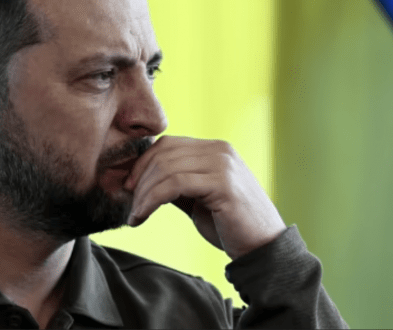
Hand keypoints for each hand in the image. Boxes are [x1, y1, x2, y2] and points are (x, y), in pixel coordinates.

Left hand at [124, 136, 286, 259]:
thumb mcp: (198, 198)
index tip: (128, 187)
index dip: (142, 164)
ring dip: (142, 194)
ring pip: (165, 168)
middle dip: (139, 180)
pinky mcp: (222, 183)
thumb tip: (141, 180)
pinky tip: (142, 216)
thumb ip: (177, 184)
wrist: (263, 248)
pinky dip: (151, 200)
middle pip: (163, 154)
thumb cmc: (231, 225)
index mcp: (215, 149)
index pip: (168, 144)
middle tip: (130, 205)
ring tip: (135, 215)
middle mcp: (220, 150)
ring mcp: (222, 164)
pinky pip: (174, 185)